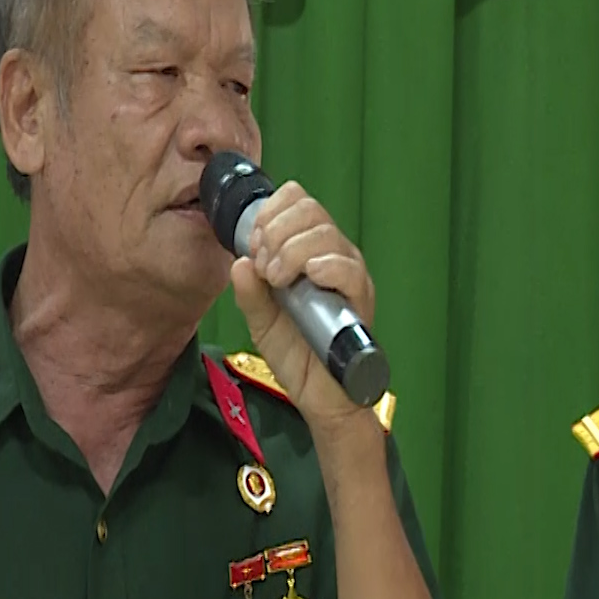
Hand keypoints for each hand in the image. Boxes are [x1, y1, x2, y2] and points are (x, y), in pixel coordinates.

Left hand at [229, 181, 377, 438]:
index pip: (297, 201)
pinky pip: (348, 267)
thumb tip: (239, 261)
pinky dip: (323, 265)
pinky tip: (307, 278)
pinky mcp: (360, 298)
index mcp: (310, 251)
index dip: (270, 213)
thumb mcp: (260, 320)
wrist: (320, 397)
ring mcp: (350, 275)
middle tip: (264, 266)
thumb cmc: (298, 355)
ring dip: (291, 250)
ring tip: (277, 280)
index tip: (253, 244)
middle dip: (275, 231)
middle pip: (310, 210)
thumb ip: (248, 291)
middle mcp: (333, 255)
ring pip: (325, 234)